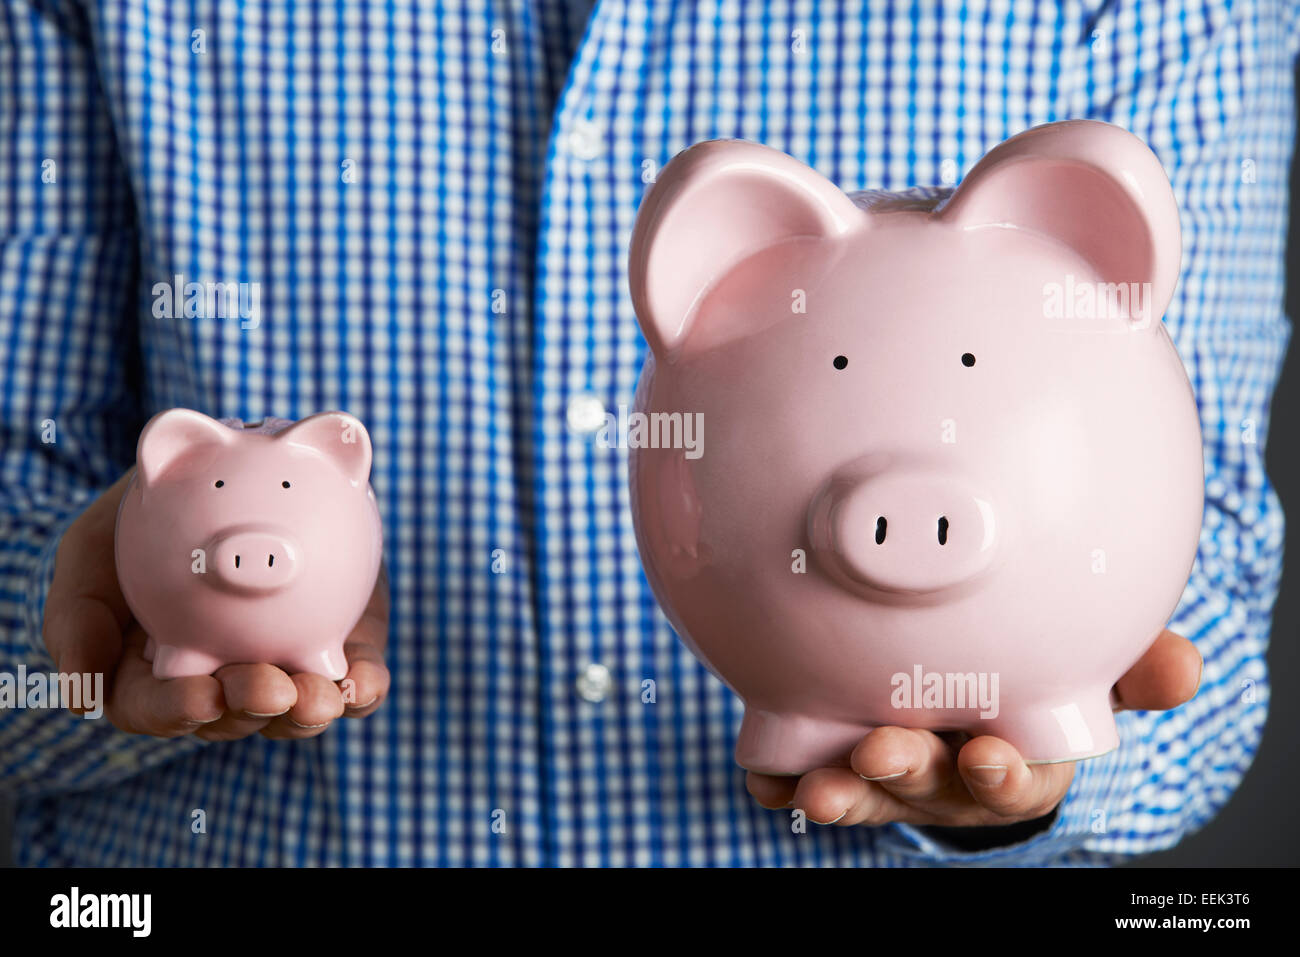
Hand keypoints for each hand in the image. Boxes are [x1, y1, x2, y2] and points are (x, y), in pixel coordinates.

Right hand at [42, 470, 390, 739]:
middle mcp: (220, 676)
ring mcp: (281, 662)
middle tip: (270, 689)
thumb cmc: (149, 515)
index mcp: (152, 669)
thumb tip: (80, 694)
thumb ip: (78, 615)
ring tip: (320, 696)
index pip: (156, 707)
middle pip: (231, 716)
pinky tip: (366, 683)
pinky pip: (354, 678)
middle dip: (251, 712)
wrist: (231, 468)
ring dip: (309, 711)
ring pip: (295, 708)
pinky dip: (362, 688)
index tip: (201, 696)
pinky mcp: (338, 643)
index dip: (176, 712)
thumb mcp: (91, 551)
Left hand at [746, 630, 1201, 827]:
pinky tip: (765, 774)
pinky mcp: (832, 757)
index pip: (1017, 780)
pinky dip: (780, 777)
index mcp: (1016, 756)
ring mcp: (888, 773)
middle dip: (906, 772)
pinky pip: (799, 776)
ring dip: (842, 786)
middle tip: (880, 749)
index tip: (987, 756)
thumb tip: (1184, 665)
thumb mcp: (1087, 667)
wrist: (962, 678)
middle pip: (928, 785)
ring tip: (816, 782)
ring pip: (864, 790)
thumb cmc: (1030, 671)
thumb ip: (1135, 664)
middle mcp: (949, 774)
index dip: (1004, 775)